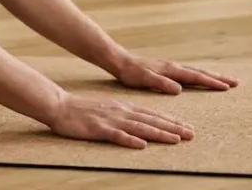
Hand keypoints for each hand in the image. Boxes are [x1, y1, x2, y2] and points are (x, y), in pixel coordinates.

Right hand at [46, 92, 194, 148]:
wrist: (61, 106)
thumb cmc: (84, 111)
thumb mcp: (109, 110)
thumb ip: (125, 116)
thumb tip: (141, 126)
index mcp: (125, 108)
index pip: (153, 115)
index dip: (170, 121)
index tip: (187, 127)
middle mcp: (122, 113)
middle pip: (151, 121)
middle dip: (173, 127)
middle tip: (191, 134)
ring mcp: (111, 120)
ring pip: (139, 128)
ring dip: (159, 133)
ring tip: (176, 139)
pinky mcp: (99, 129)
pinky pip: (116, 136)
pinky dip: (129, 140)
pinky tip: (141, 145)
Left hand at [111, 54, 238, 94]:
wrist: (121, 61)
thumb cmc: (131, 73)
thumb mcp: (145, 80)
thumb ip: (162, 84)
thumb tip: (179, 89)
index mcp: (172, 70)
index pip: (196, 77)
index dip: (212, 82)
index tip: (227, 87)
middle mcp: (175, 67)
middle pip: (201, 72)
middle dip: (218, 78)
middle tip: (236, 82)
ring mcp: (172, 67)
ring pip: (196, 71)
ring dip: (211, 76)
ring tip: (224, 80)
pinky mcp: (168, 69)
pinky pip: (189, 73)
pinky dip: (200, 75)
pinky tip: (201, 79)